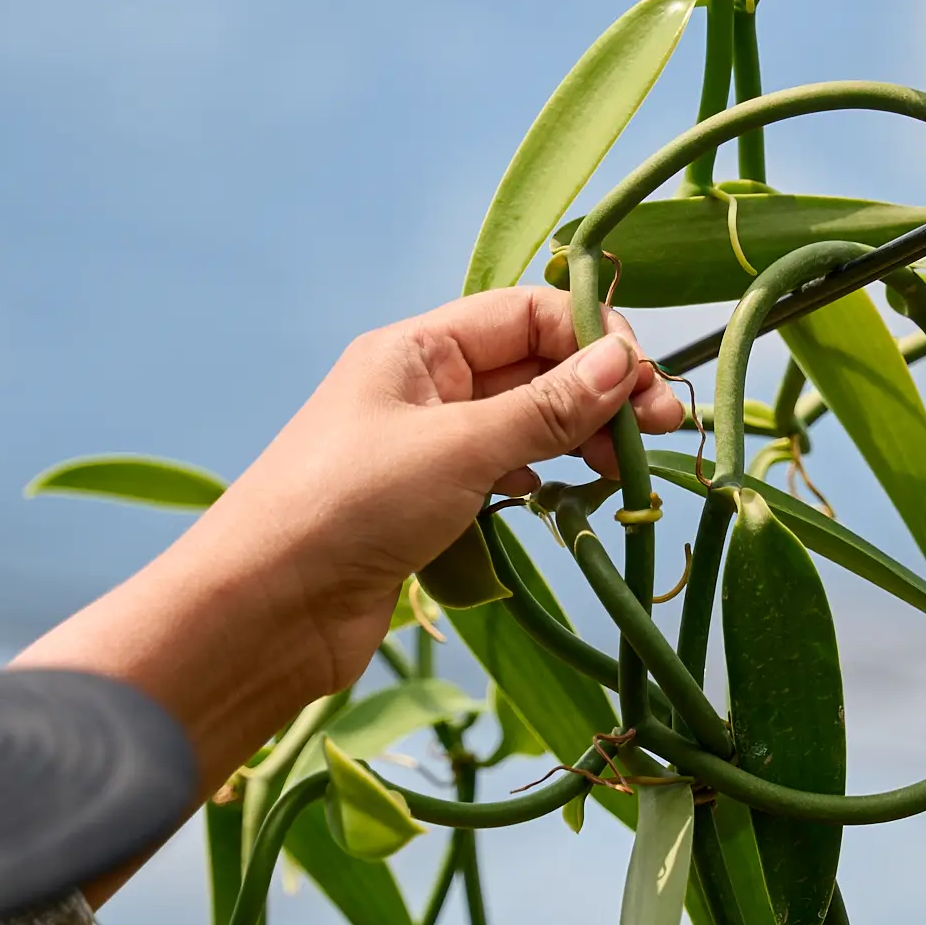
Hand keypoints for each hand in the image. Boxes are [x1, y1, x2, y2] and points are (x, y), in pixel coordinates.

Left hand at [194, 289, 680, 695]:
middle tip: (663, 430)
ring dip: (578, 438)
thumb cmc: (348, 509)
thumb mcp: (460, 448)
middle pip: (532, 367)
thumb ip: (546, 407)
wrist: (263, 611)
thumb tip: (625, 361)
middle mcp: (420, 389)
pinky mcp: (424, 509)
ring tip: (625, 469)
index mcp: (416, 350)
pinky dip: (541, 479)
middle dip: (599, 392)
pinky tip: (566, 497)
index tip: (646, 382)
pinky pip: (500, 475)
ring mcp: (422, 450)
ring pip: (522, 425)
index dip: (592, 338)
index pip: (526, 313)